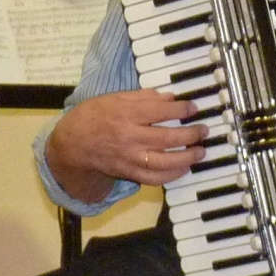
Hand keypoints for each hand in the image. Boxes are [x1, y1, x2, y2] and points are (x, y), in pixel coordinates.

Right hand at [44, 90, 207, 203]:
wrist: (72, 145)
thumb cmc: (93, 117)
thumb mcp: (113, 99)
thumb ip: (142, 98)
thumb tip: (169, 97)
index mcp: (125, 114)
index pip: (161, 111)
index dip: (181, 108)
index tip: (193, 107)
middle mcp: (129, 137)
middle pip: (167, 137)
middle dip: (191, 134)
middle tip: (203, 130)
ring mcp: (130, 158)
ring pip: (165, 162)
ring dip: (187, 157)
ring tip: (200, 151)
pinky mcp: (128, 173)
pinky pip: (155, 178)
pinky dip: (172, 175)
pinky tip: (184, 168)